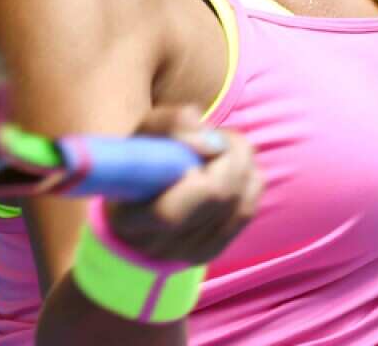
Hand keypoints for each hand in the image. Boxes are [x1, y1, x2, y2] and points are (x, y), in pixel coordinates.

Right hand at [104, 105, 261, 263]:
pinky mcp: (211, 251)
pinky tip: (234, 167)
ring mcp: (187, 252)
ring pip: (238, 204)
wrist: (144, 194)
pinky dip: (249, 181)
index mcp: (128, 219)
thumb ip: (172, 125)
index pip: (169, 212)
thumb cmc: (142, 157)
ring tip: (225, 147)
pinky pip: (247, 210)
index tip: (199, 144)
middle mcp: (156, 244)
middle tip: (219, 136)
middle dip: (228, 156)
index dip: (195, 170)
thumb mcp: (146, 131)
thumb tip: (213, 142)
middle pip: (216, 199)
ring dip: (242, 164)